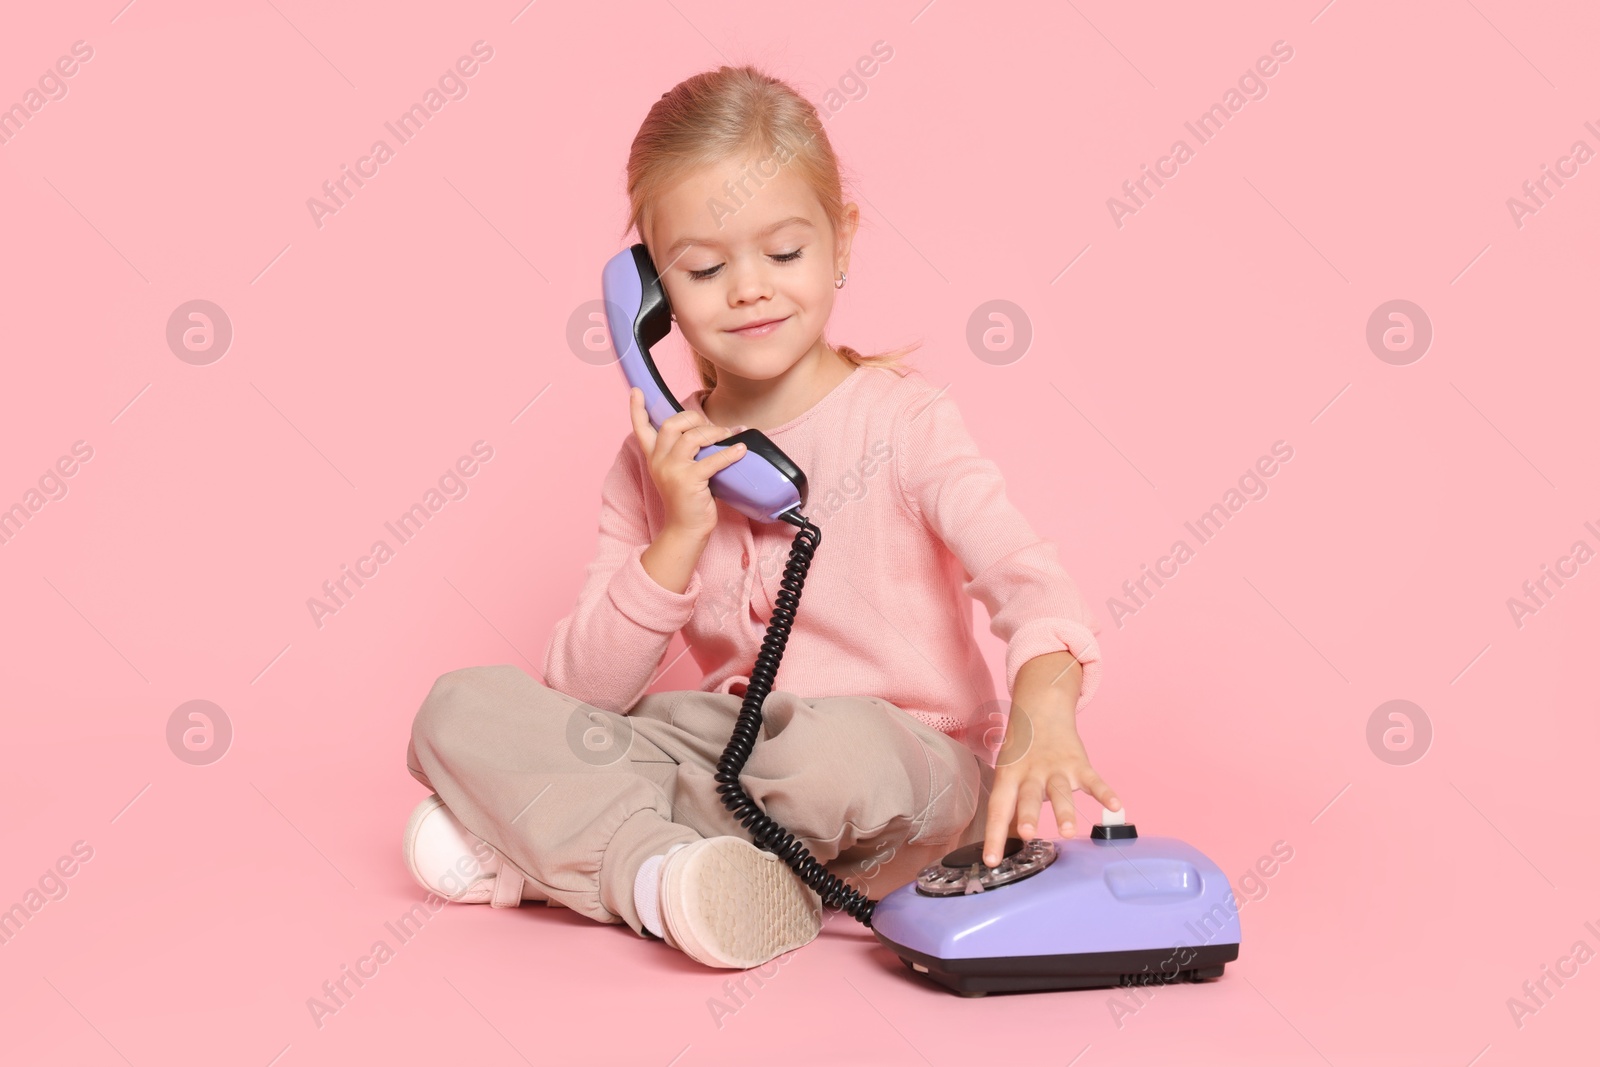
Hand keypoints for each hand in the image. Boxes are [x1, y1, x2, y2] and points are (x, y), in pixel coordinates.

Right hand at [628, 386, 746, 540]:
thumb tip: (711, 431)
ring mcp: (672, 471)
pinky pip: (712, 459)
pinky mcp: (688, 481)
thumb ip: (685, 452)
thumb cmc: (688, 500)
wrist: (686, 530)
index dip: (637, 409)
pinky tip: (740, 450)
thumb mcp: (678, 472)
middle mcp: (658, 461)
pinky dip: (729, 453)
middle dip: (692, 417)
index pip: (640, 429)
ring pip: (691, 437)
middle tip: (709, 424)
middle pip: (671, 424)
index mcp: (653, 458)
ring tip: (727, 435)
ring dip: (713, 432)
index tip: (636, 391)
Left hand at [981, 654, 1119, 866]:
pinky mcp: (1079, 764)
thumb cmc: (1021, 751)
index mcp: (1009, 777)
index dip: (993, 835)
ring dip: (1064, 810)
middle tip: (1027, 834)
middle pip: (1029, 796)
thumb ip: (1010, 808)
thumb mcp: (1008, 775)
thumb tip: (1005, 843)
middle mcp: (1031, 773)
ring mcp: (1056, 768)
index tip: (990, 860)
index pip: (998, 808)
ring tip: (1069, 830)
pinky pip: (1093, 780)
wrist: (1041, 710)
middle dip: (1029, 815)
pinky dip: (1104, 793)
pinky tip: (1115, 807)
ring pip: (1060, 791)